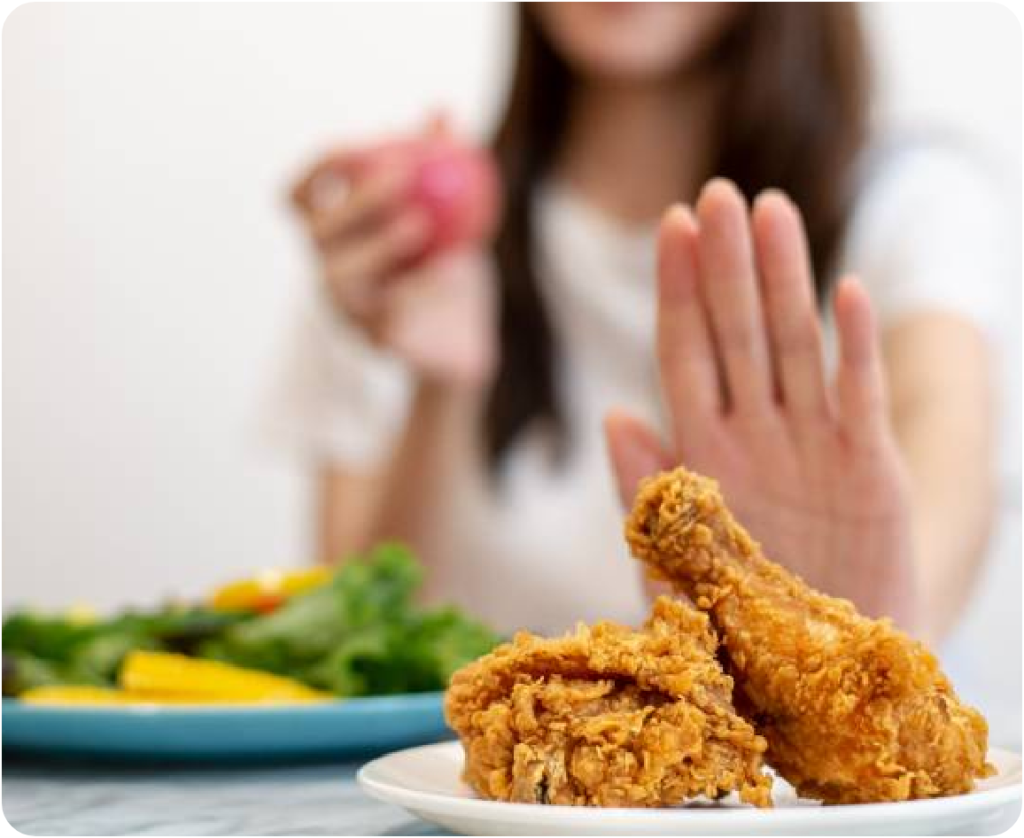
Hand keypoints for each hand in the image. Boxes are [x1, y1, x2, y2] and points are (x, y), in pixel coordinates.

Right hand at [290, 122, 495, 388]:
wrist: (463, 342)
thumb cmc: (449, 268)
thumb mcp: (454, 214)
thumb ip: (441, 163)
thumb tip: (442, 107)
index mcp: (332, 237)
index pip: (300, 197)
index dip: (320, 169)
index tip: (361, 144)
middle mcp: (327, 271)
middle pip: (317, 233)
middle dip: (354, 199)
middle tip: (402, 175)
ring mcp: (344, 312)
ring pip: (338, 276)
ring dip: (376, 245)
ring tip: (419, 225)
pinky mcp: (373, 343)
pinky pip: (387, 314)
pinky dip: (420, 288)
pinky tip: (449, 270)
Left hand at [606, 179, 915, 625]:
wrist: (819, 679)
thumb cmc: (738, 626)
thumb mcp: (675, 564)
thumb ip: (646, 490)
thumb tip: (612, 411)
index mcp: (703, 453)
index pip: (685, 354)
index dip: (678, 292)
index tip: (670, 226)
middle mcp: (756, 435)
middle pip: (737, 332)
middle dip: (726, 264)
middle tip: (719, 190)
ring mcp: (814, 446)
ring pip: (794, 347)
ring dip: (785, 280)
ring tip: (774, 209)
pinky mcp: (870, 471)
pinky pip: (858, 399)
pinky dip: (852, 349)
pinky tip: (845, 292)